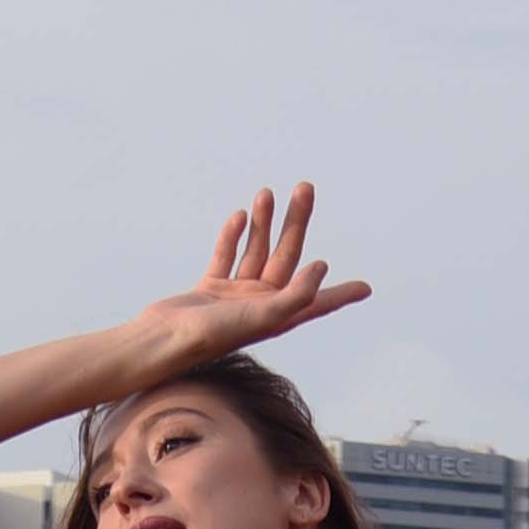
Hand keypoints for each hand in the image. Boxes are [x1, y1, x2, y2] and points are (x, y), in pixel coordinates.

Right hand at [136, 185, 371, 365]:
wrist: (163, 341)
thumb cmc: (213, 335)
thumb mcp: (263, 316)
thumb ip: (296, 294)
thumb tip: (321, 266)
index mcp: (277, 316)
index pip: (316, 302)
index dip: (340, 295)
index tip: (366, 289)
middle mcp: (260, 306)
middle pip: (286, 257)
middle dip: (296, 222)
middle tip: (306, 187)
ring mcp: (233, 297)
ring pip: (255, 251)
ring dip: (262, 222)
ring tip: (267, 192)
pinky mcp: (209, 289)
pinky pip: (226, 257)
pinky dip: (233, 237)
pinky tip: (240, 216)